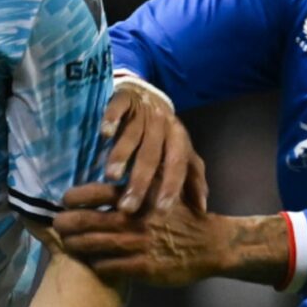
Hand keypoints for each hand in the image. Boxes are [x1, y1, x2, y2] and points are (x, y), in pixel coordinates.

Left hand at [52, 183, 233, 286]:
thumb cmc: (184, 215)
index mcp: (139, 197)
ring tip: (66, 244)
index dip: (75, 197)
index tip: (65, 200)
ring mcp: (138, 245)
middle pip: (88, 220)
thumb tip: (116, 170)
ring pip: (94, 245)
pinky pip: (110, 267)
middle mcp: (135, 219)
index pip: (97, 192)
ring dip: (76, 245)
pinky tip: (90, 263)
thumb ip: (142, 181)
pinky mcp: (143, 267)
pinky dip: (96, 265)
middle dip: (67, 222)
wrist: (211, 244)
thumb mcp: (166, 188)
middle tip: (57, 224)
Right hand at [97, 80, 208, 213]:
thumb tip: (202, 208)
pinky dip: (111, 120)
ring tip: (111, 176)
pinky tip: (105, 134)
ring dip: (122, 154)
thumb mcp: (182, 153)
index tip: (160, 212)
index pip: (176, 166)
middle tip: (128, 207)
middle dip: (140, 181)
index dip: (170, 188)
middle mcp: (162, 125)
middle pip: (151, 155)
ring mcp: (142, 111)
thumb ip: (192, 178)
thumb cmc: (164, 134)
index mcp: (179, 140)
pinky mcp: (123, 98)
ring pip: (133, 134)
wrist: (147, 95)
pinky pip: (117, 108)